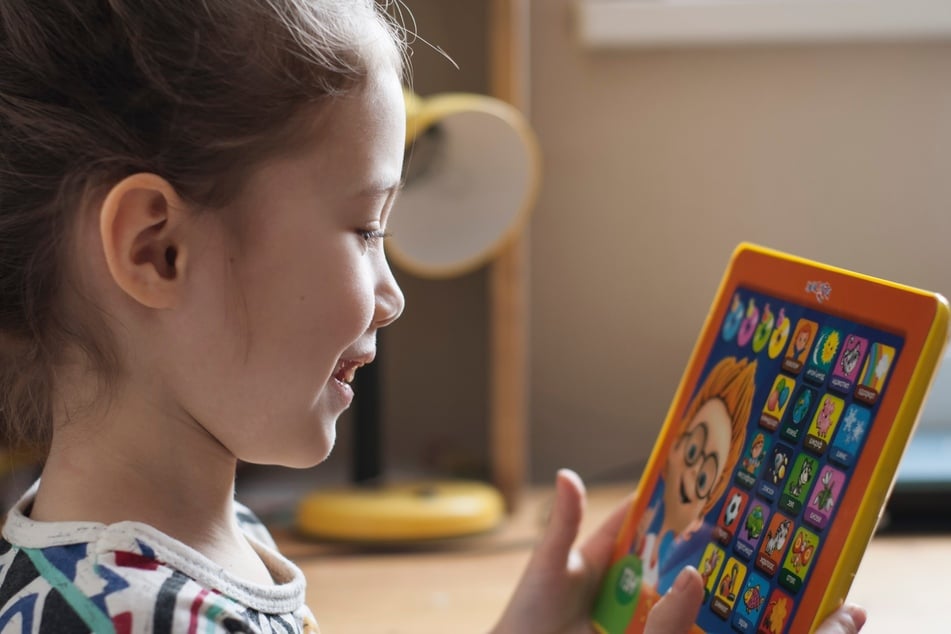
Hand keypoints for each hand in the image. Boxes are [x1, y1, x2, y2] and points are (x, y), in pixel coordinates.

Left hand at [491, 469, 703, 633]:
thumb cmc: (530, 607)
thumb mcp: (550, 562)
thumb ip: (566, 522)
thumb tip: (567, 474)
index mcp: (601, 553)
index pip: (637, 523)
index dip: (663, 507)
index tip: (695, 493)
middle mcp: (621, 581)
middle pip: (663, 560)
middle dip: (689, 551)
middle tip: (721, 538)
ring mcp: (631, 612)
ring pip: (669, 596)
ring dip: (690, 589)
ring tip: (718, 577)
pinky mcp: (636, 633)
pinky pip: (665, 626)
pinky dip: (682, 619)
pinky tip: (703, 615)